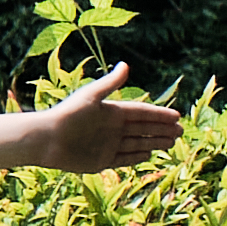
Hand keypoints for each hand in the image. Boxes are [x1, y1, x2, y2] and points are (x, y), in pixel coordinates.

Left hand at [18, 63, 181, 172]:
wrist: (46, 139)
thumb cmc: (68, 115)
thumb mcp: (91, 96)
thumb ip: (110, 83)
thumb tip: (126, 64)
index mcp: (111, 112)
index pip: (141, 113)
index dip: (159, 114)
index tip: (176, 116)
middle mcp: (111, 128)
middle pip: (142, 128)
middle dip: (162, 129)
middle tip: (180, 131)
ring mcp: (107, 145)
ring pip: (137, 143)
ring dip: (154, 142)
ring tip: (172, 142)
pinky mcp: (101, 161)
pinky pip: (124, 159)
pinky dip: (136, 157)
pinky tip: (149, 154)